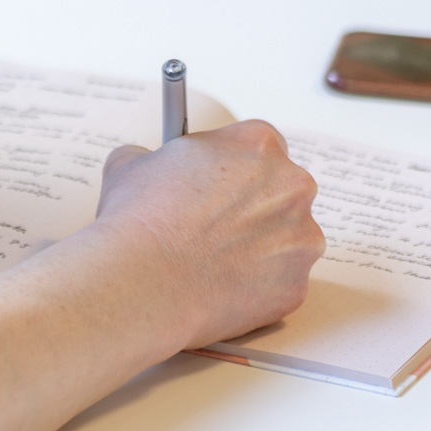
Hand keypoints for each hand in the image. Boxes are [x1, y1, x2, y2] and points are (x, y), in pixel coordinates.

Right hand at [95, 121, 324, 347]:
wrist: (144, 280)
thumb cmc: (138, 219)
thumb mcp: (130, 163)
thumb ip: (154, 157)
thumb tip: (150, 164)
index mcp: (257, 145)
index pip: (262, 146)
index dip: (236, 165)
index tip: (217, 181)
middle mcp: (291, 186)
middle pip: (281, 191)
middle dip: (253, 205)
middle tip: (212, 223)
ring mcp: (300, 239)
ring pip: (286, 239)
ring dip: (258, 246)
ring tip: (209, 259)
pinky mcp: (296, 286)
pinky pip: (280, 282)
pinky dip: (255, 285)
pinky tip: (217, 285)